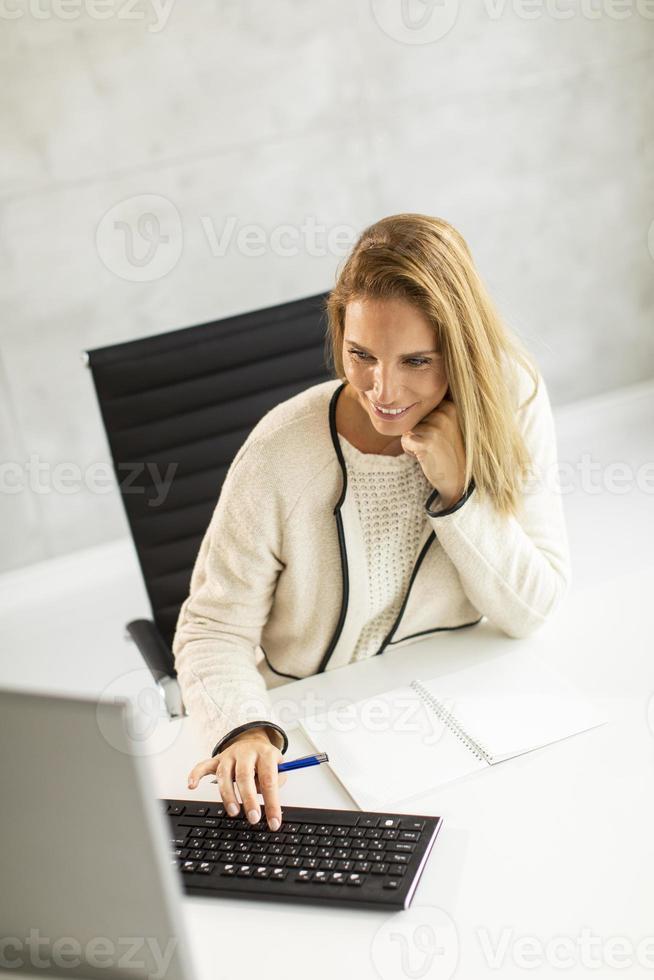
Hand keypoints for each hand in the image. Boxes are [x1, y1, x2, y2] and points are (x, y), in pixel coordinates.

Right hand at [187, 727, 287, 830]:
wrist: (253, 740)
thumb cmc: (266, 760)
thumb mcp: (279, 766)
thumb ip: (277, 781)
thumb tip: (269, 799)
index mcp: (265, 754)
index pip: (269, 780)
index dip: (272, 803)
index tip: (274, 822)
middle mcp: (246, 752)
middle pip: (245, 776)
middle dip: (249, 799)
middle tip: (253, 818)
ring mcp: (230, 755)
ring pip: (224, 774)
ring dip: (228, 795)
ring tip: (234, 812)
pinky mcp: (217, 759)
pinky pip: (203, 765)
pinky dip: (196, 775)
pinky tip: (192, 785)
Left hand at [400, 393, 466, 508]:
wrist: (457, 478)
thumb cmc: (448, 451)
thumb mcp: (447, 424)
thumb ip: (435, 409)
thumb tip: (412, 394)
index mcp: (451, 405)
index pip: (422, 405)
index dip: (425, 421)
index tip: (439, 434)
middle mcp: (445, 413)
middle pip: (414, 416)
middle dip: (418, 431)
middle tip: (435, 443)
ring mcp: (436, 426)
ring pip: (408, 428)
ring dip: (414, 440)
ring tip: (431, 449)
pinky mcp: (426, 441)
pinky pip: (405, 441)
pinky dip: (410, 450)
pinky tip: (426, 455)